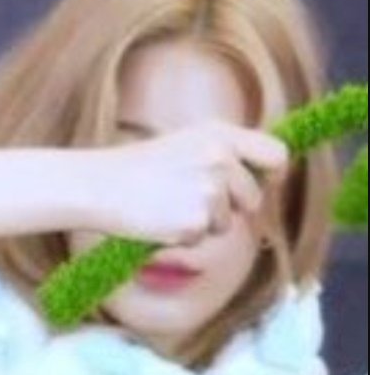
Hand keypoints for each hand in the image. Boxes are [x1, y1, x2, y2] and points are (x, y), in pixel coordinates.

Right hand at [91, 121, 287, 243]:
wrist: (99, 185)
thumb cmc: (139, 167)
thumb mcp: (187, 143)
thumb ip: (225, 154)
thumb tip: (264, 174)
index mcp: (220, 135)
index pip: (276, 154)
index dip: (274, 173)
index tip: (266, 182)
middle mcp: (220, 160)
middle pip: (253, 198)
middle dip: (231, 206)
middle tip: (192, 198)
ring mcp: (209, 192)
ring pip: (227, 224)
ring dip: (204, 222)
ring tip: (169, 205)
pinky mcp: (195, 223)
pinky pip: (202, 239)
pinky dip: (182, 236)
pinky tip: (160, 219)